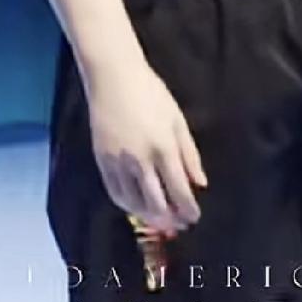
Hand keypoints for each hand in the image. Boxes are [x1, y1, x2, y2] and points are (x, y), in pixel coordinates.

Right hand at [86, 63, 208, 233]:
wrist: (113, 77)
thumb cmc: (151, 93)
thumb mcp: (177, 120)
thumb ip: (189, 155)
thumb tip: (200, 183)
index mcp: (163, 147)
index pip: (178, 190)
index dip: (188, 209)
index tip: (194, 217)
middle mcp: (140, 159)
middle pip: (156, 202)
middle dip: (170, 219)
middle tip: (179, 225)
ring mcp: (118, 161)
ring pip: (133, 202)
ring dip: (148, 216)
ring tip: (160, 220)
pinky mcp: (102, 160)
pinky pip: (114, 192)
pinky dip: (127, 205)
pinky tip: (136, 207)